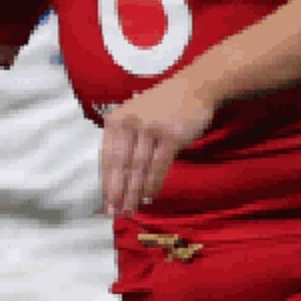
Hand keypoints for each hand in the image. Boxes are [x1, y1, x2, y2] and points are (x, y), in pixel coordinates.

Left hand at [99, 74, 216, 216]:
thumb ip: (124, 141)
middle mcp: (129, 124)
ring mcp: (150, 129)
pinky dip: (153, 184)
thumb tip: (115, 176)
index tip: (105, 202)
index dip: (106, 182)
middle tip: (115, 213)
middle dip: (117, 193)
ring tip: (131, 210)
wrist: (194, 87)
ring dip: (134, 193)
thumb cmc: (162, 107)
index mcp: (115, 120)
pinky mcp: (171, 136)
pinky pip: (159, 166)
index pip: (106, 158)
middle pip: (120, 166)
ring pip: (139, 169)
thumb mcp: (134, 116)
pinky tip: (149, 198)